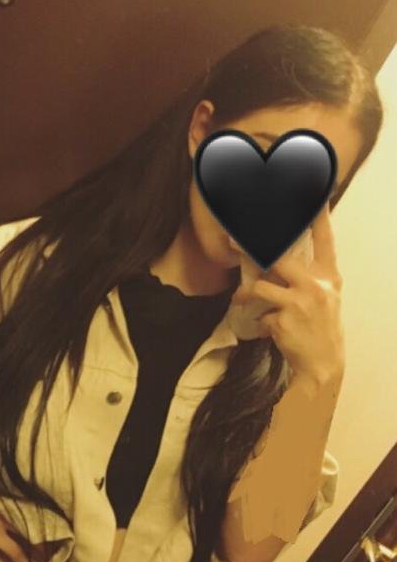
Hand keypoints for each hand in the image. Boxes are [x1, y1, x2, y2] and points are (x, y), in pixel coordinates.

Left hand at [245, 204, 345, 385]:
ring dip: (245, 294)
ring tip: (239, 299)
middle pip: (279, 258)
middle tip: (233, 242)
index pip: (324, 240)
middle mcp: (315, 285)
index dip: (318, 217)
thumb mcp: (325, 297)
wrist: (323, 363)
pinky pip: (261, 315)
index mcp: (328, 276)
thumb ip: (308, 277)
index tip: (310, 198)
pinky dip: (260, 322)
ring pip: (260, 287)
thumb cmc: (321, 328)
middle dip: (252, 250)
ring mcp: (299, 302)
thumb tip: (278, 261)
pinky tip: (266, 329)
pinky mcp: (283, 320)